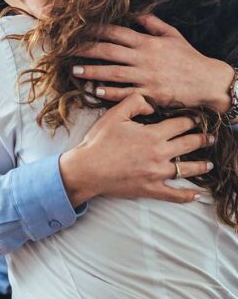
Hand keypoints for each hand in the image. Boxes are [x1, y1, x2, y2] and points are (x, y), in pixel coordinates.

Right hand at [60, 93, 212, 205]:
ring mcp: (157, 173)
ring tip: (209, 164)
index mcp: (153, 135)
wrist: (87, 169)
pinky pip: (174, 194)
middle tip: (210, 138)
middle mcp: (160, 153)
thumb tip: (152, 106)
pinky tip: (196, 194)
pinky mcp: (150, 189)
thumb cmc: (98, 142)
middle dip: (203, 140)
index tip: (197, 120)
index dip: (192, 120)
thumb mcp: (114, 115)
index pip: (181, 124)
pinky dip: (187, 195)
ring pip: (186, 169)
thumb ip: (135, 103)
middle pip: (189, 144)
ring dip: (201, 165)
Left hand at [73, 14, 233, 111]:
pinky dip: (110, 93)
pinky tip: (94, 91)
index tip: (79, 28)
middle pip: (109, 51)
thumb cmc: (189, 59)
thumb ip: (153, 24)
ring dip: (91, 71)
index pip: (117, 32)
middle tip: (66, 49)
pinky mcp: (150, 94)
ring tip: (74, 71)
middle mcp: (144, 58)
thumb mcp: (173, 36)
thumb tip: (135, 13)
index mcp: (148, 42)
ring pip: (113, 72)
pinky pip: (125, 93)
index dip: (96, 29)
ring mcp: (146, 76)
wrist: (208, 82)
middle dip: (86, 49)